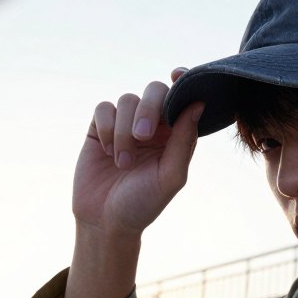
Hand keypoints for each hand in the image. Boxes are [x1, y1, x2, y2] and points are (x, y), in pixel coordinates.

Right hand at [73, 68, 202, 240]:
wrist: (106, 221)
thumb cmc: (144, 203)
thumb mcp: (170, 176)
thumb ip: (184, 141)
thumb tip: (197, 104)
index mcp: (176, 134)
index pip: (182, 98)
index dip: (183, 81)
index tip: (178, 75)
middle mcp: (153, 125)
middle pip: (154, 91)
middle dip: (148, 109)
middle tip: (143, 137)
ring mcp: (125, 124)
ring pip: (127, 100)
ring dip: (124, 131)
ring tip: (123, 163)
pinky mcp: (99, 127)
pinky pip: (104, 108)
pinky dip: (107, 127)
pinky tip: (107, 150)